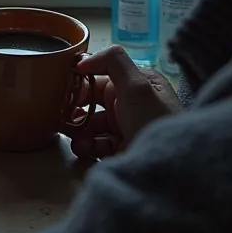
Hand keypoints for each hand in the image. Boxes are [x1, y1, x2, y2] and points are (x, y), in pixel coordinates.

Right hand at [63, 45, 182, 158]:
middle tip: (61, 112)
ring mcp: (129, 127)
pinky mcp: (123, 150)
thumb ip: (113, 61)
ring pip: (95, 122)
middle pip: (97, 98)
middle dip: (78, 105)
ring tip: (73, 136)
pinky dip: (87, 145)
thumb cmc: (154, 123)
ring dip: (80, 128)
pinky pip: (98, 143)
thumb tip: (84, 59)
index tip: (64, 85)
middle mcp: (135, 103)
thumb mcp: (138, 86)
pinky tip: (82, 148)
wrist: (170, 173)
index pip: (106, 73)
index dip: (83, 78)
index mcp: (141, 83)